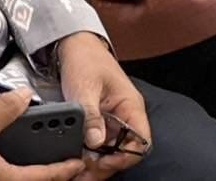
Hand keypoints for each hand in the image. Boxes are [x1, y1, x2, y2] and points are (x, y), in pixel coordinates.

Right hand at [0, 88, 82, 180]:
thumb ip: (3, 111)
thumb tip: (23, 96)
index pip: (47, 176)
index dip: (66, 168)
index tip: (78, 162)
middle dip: (50, 173)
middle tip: (64, 162)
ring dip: (31, 174)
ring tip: (38, 161)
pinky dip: (12, 174)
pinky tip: (6, 163)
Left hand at [58, 32, 148, 178]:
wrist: (74, 47)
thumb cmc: (86, 60)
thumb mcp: (85, 87)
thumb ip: (91, 115)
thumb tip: (95, 142)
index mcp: (131, 106)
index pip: (141, 141)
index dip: (124, 156)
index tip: (104, 162)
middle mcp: (125, 116)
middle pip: (124, 152)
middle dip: (106, 166)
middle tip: (84, 173)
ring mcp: (112, 121)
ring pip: (111, 152)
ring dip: (96, 164)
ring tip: (78, 171)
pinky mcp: (99, 123)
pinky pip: (99, 145)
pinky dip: (89, 155)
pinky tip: (76, 160)